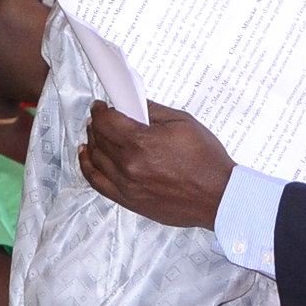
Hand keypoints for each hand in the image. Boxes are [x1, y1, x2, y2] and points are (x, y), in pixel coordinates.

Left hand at [77, 102, 232, 229]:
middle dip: (97, 124)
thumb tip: (134, 105)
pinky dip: (88, 167)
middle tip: (100, 117)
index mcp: (142, 143)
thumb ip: (154, 111)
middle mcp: (129, 165)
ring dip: (92, 142)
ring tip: (95, 133)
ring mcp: (127, 185)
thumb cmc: (207, 162)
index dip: (101, 110)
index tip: (101, 106)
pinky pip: (97, 182)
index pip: (107, 121)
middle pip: (99, 138)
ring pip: (95, 159)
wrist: (218, 197)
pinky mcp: (128, 200)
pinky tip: (86, 157)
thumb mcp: (184, 123)